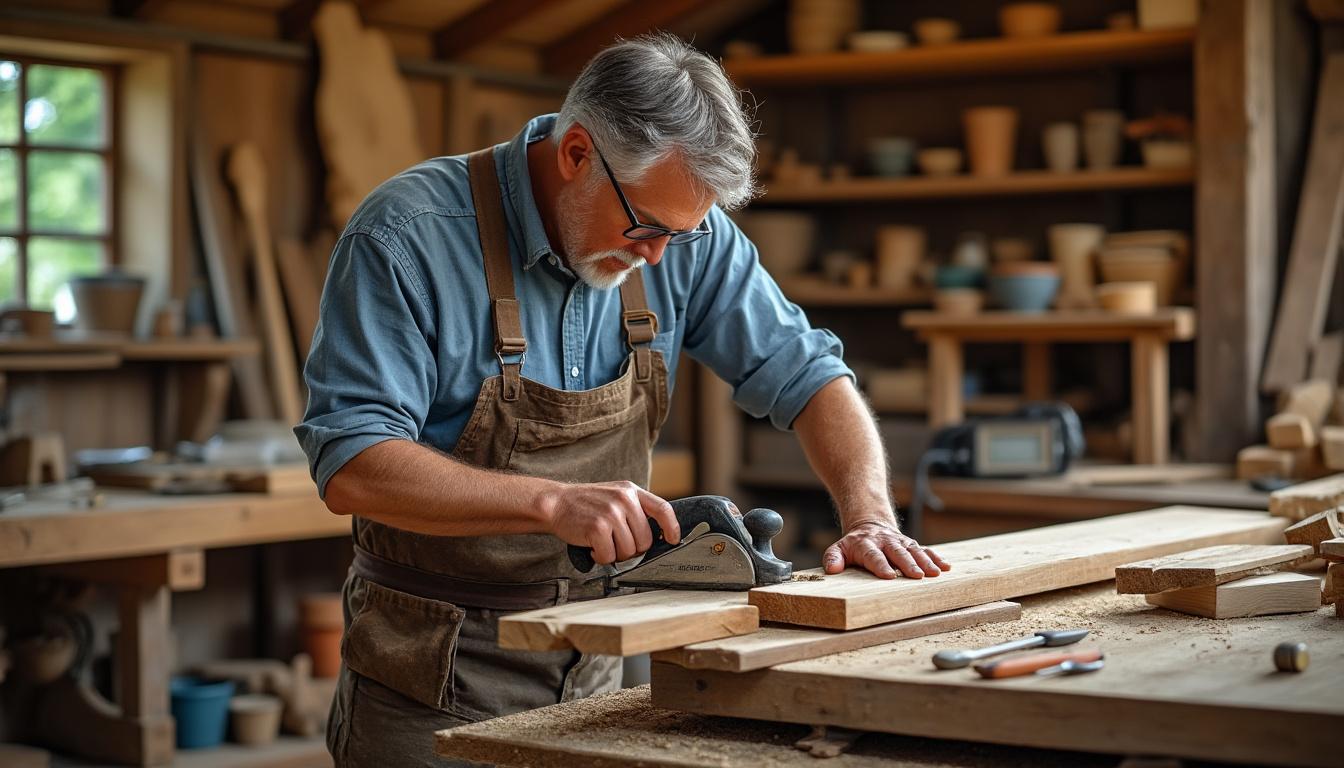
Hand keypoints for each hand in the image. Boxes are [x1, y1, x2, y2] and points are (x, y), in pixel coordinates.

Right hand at [543, 481, 679, 564]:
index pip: (663, 509)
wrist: (555, 503)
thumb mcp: (614, 496)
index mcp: (631, 491)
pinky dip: (600, 558)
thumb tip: (658, 535)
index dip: (672, 527)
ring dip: (614, 554)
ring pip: (628, 551)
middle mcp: (624, 500)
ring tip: (601, 543)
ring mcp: (611, 513)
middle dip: (632, 549)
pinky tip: (591, 548)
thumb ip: (634, 509)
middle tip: (615, 544)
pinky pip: (609, 556)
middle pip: (645, 540)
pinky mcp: (597, 527)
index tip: (673, 540)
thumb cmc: (586, 505)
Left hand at [823, 521, 949, 579]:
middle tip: (917, 576)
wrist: (869, 524)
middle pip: (897, 552)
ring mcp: (900, 542)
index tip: (889, 576)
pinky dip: (936, 558)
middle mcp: (885, 542)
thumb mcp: (838, 548)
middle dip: (908, 564)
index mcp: (866, 544)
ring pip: (914, 550)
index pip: (874, 556)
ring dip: (926, 561)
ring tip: (935, 573)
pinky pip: (925, 550)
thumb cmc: (853, 545)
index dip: (881, 565)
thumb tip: (832, 570)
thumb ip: (833, 558)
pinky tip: (946, 568)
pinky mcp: (911, 544)